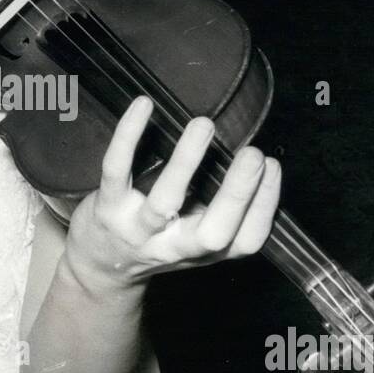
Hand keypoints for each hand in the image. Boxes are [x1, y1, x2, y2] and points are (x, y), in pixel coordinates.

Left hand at [64, 95, 280, 292]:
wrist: (101, 267)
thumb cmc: (158, 238)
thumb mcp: (195, 234)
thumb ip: (221, 208)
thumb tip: (254, 160)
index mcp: (205, 251)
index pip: (245, 241)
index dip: (264, 206)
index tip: (272, 166)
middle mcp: (174, 247)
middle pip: (213, 233)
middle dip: (238, 194)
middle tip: (255, 154)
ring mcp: (138, 231)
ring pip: (164, 202)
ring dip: (186, 162)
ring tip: (204, 125)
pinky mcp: (106, 210)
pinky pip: (116, 172)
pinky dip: (128, 137)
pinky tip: (143, 106)